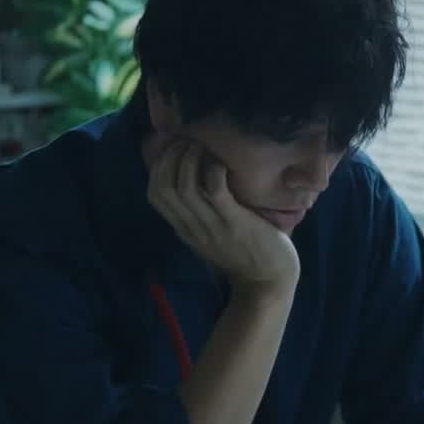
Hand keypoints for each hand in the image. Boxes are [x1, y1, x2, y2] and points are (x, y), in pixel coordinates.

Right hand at [147, 138, 299, 294]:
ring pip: (184, 188)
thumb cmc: (246, 252)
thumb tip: (196, 178)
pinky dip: (214, 171)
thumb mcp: (212, 233)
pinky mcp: (235, 223)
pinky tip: (222, 163)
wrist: (269, 282)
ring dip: (189, 159)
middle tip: (189, 141)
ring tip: (202, 146)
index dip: (158, 166)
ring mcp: (213, 226)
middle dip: (171, 157)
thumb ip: (200, 211)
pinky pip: (215, 192)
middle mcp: (193, 227)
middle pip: (163, 188)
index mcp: (185, 228)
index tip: (175, 148)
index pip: (155, 194)